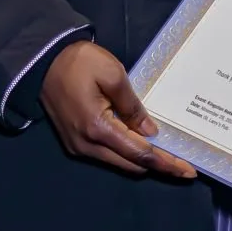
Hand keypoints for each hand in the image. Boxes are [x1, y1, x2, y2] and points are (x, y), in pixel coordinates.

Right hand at [39, 41, 195, 179]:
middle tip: (182, 161)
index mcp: (98, 129)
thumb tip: (150, 132)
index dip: (166, 163)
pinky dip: (125, 152)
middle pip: (131, 165)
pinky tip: (139, 142)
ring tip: (165, 152)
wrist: (43, 59)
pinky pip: (106, 154)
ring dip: (141, 159)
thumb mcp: (113, 74)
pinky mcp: (74, 142)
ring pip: (118, 162)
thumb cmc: (79, 62)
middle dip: (158, 165)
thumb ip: (133, 106)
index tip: (188, 171)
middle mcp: (87, 145)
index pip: (140, 154)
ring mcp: (78, 146)